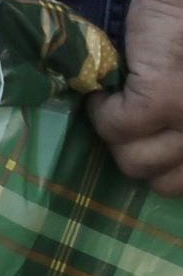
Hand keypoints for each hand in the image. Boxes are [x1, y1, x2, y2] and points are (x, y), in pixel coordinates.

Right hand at [91, 0, 182, 194]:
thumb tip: (158, 146)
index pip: (182, 186)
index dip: (163, 166)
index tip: (152, 140)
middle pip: (159, 184)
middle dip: (139, 154)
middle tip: (134, 123)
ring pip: (132, 162)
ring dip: (116, 135)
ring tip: (116, 104)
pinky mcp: (161, 99)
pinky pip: (112, 125)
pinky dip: (100, 110)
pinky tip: (105, 90)